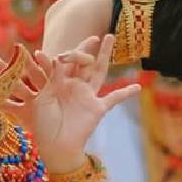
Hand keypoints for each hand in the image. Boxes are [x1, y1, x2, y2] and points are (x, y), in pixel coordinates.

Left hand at [4, 35, 140, 167]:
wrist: (54, 147)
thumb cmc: (43, 126)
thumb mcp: (44, 98)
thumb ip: (51, 78)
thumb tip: (58, 57)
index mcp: (59, 84)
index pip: (65, 62)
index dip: (66, 53)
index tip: (63, 50)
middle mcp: (75, 87)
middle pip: (84, 62)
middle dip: (88, 47)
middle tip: (95, 34)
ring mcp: (87, 96)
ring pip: (99, 71)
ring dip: (105, 55)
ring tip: (110, 37)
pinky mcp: (97, 108)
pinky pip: (114, 99)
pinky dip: (126, 93)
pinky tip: (138, 87)